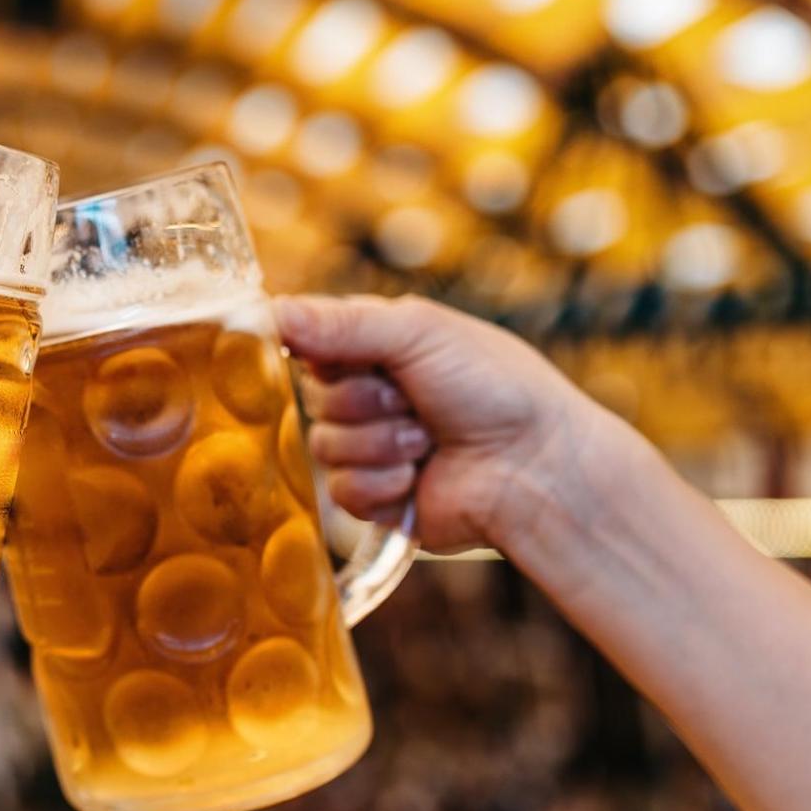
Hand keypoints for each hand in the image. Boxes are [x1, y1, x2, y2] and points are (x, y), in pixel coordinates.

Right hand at [275, 294, 633, 555]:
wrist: (539, 466)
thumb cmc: (495, 386)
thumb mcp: (419, 333)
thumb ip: (342, 323)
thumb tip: (272, 310)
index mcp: (375, 346)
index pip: (306, 341)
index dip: (318, 351)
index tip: (341, 356)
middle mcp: (367, 395)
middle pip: (312, 398)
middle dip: (365, 401)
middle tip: (414, 400)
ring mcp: (370, 448)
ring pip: (324, 447)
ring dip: (381, 443)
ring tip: (429, 439)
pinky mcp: (375, 499)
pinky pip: (342, 491)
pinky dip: (383, 483)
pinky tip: (421, 476)